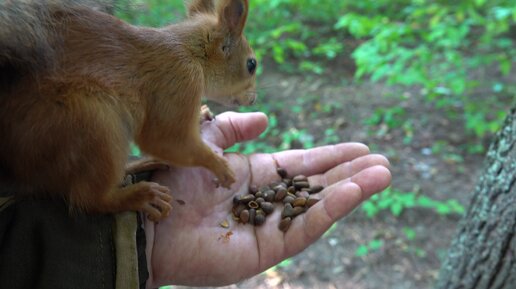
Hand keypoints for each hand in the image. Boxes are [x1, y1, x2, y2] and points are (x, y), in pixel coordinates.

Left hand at [145, 112, 390, 287]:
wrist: (147, 220)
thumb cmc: (171, 180)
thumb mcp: (206, 140)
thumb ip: (233, 128)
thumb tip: (265, 119)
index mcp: (253, 177)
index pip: (301, 166)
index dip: (330, 157)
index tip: (360, 149)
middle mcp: (265, 202)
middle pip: (317, 186)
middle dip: (349, 174)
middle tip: (383, 163)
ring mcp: (268, 227)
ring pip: (317, 207)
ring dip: (351, 191)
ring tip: (382, 175)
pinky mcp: (266, 250)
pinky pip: (303, 229)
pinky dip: (330, 211)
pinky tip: (353, 192)